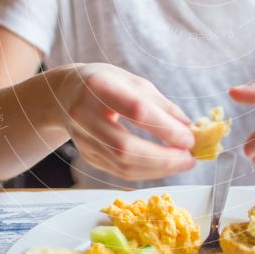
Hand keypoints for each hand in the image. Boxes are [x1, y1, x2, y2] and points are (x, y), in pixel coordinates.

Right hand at [55, 63, 195, 180]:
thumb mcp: (132, 81)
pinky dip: (146, 172)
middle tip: (189, 158)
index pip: (136, 110)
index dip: (165, 128)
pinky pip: (119, 171)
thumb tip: (187, 128)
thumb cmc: (105, 82)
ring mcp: (82, 139)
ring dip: (157, 169)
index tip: (189, 138)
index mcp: (99, 86)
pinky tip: (164, 166)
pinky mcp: (86, 156)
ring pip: (121, 165)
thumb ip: (160, 104)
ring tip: (182, 163)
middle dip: (162, 158)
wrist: (65, 93)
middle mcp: (84, 114)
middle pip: (125, 147)